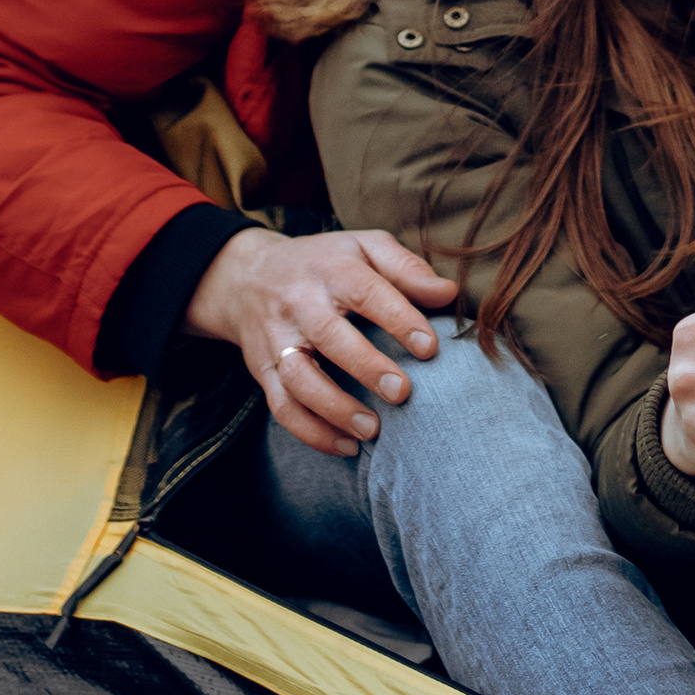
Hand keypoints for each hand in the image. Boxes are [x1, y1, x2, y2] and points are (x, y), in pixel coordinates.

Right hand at [184, 224, 457, 451]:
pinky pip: (281, 407)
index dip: (399, 318)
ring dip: (334, 409)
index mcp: (331, 270)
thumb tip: (448, 293)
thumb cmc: (324, 263)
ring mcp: (277, 339)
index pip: (366, 291)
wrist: (246, 276)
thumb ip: (407, 269)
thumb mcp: (364, 248)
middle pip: (327, 335)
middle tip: (402, 393)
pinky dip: (311, 432)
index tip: (430, 347)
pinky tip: (346, 446)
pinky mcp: (263, 370)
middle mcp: (299, 303)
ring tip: (373, 431)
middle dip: (365, 367)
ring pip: (298, 378)